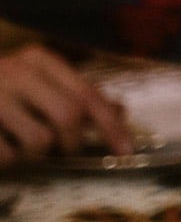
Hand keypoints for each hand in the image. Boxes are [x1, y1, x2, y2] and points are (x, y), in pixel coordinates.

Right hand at [0, 47, 132, 167]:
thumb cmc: (0, 90)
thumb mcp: (36, 82)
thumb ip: (74, 94)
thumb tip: (120, 110)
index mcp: (39, 60)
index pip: (88, 95)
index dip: (111, 126)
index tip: (126, 152)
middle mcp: (16, 71)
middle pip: (69, 117)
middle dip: (72, 142)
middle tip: (62, 150)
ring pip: (40, 140)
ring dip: (35, 154)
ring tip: (18, 144)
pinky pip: (8, 155)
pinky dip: (8, 161)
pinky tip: (0, 149)